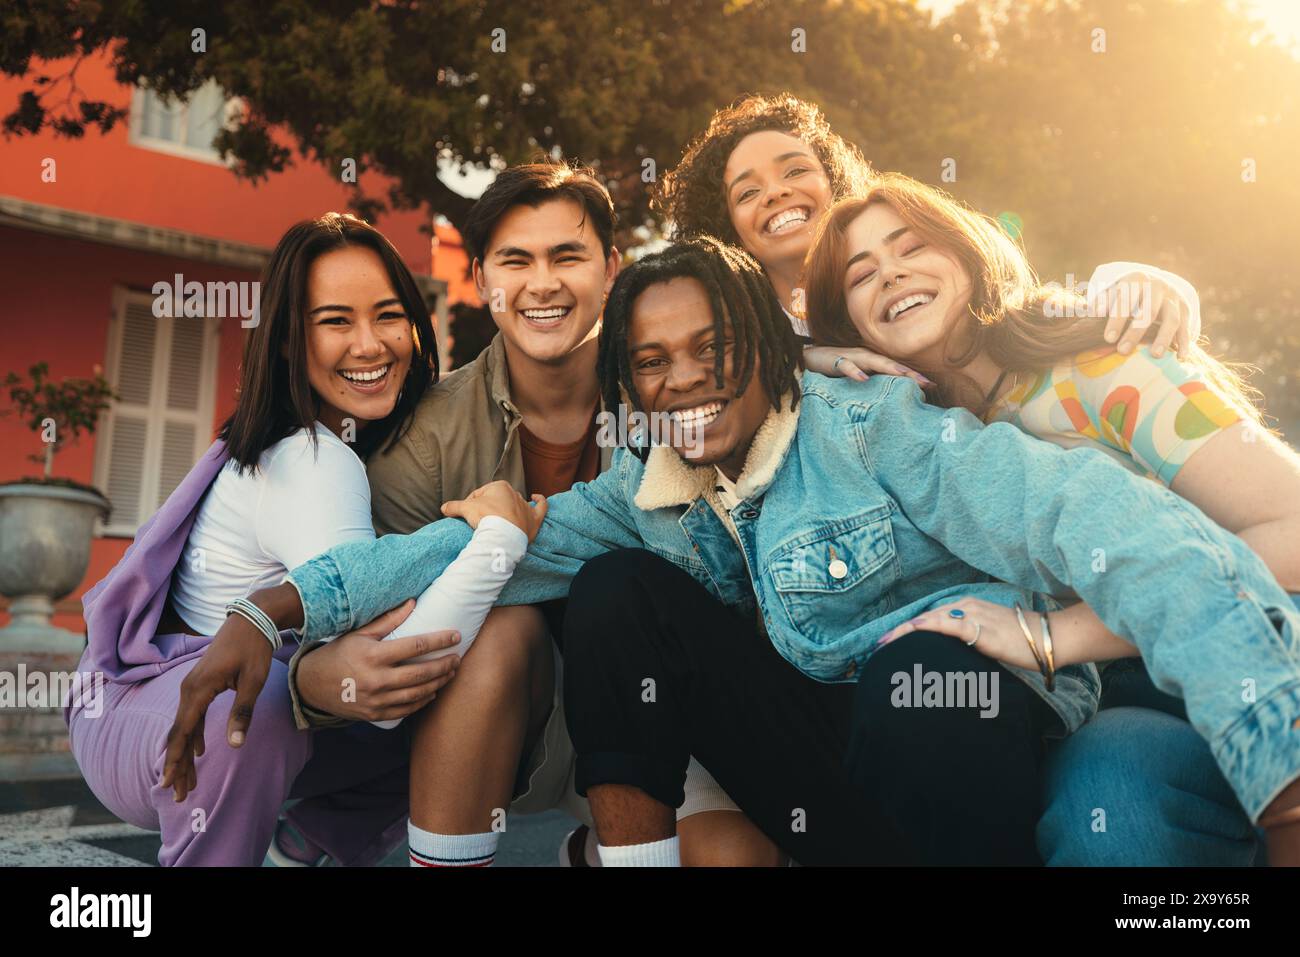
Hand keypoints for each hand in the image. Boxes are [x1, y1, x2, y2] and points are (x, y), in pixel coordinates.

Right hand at [162, 614, 273, 802]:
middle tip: (178, 794)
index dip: (174, 760)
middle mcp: (188, 690)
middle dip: (177, 766)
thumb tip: (235, 745)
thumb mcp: (253, 682)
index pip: (182, 732)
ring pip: (184, 727)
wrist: (250, 619)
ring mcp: (191, 688)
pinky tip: (200, 752)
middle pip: (179, 735)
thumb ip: (242, 713)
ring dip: (185, 754)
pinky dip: (194, 737)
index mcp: (198, 690)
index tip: (168, 782)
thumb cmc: (254, 649)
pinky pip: (191, 717)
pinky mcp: (199, 686)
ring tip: (187, 781)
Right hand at [297, 600, 461, 721]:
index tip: (456, 636)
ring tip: (451, 673)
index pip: (416, 646)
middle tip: (458, 658)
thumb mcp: (360, 634)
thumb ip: (388, 620)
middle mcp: (376, 679)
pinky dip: (423, 701)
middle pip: (422, 673)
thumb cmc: (338, 654)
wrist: (312, 685)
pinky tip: (433, 692)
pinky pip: (407, 709)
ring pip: (418, 693)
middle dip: (445, 665)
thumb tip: (413, 602)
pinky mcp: (375, 714)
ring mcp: (376, 700)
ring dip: (439, 683)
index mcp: (374, 655)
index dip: (440, 640)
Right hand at [442, 480, 547, 541]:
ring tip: (499, 519)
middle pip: (498, 500)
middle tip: (480, 522)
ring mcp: (525, 507)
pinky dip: (540, 502)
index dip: (471, 504)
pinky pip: (541, 507)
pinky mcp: (534, 519)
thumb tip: (443, 508)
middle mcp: (515, 494)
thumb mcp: (465, 509)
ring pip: (516, 505)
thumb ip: (454, 506)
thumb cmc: (486, 518)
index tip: (467, 515)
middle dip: (489, 509)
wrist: (503, 536)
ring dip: (509, 509)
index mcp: (499, 486)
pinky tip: (536, 497)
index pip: (481, 494)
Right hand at [803, 345, 932, 389]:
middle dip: (910, 373)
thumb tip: (890, 399)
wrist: (808, 358)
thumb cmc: (835, 369)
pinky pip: (846, 366)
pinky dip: (855, 372)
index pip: (896, 369)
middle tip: (928, 383)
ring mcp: (852, 357)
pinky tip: (863, 379)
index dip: (913, 376)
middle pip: (891, 365)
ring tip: (906, 376)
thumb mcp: (857, 378)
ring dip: (891, 368)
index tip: (932, 386)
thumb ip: (872, 385)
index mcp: (872, 362)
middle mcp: (866, 357)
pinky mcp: (835, 360)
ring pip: (874, 362)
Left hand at [880, 598, 1045, 671]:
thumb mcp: (989, 639)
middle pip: (924, 619)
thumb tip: (953, 659)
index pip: (930, 618)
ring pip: (930, 620)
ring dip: (905, 632)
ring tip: (885, 644)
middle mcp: (965, 605)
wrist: (1049, 637)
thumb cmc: (1023, 640)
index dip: (907, 630)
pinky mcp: (979, 626)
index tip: (887, 642)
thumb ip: (969, 643)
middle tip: (877, 647)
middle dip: (899, 633)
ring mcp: (972, 614)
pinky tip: (912, 630)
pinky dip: (927, 627)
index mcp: (966, 607)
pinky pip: (948, 624)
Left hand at [1098, 272, 1197, 359]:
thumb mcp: (1113, 292)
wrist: (1154, 284)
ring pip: (1172, 319)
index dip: (1117, 319)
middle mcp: (1158, 287)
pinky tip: (1180, 357)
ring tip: (1154, 355)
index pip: (1126, 299)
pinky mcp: (1185, 310)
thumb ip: (1103, 301)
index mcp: (1136, 280)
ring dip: (1163, 337)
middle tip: (1123, 351)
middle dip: (1135, 332)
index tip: (1108, 339)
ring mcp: (1173, 299)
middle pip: (1149, 310)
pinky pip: (1186, 327)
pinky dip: (1184, 342)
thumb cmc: (1125, 293)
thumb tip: (1094, 312)